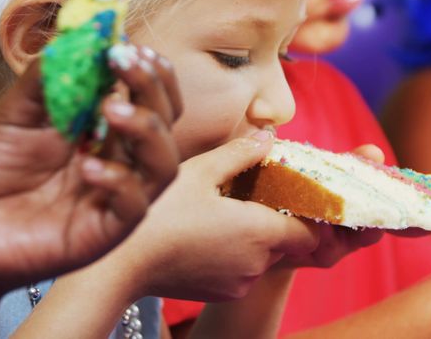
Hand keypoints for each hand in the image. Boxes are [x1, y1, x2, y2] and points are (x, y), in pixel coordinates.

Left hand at [0, 51, 181, 293]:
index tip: (125, 46)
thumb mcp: (12, 115)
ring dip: (146, 130)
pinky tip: (87, 167)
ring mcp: (116, 198)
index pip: (150, 97)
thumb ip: (43, 80)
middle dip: (152, 87)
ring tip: (110, 110)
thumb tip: (73, 37)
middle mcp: (120, 162)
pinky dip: (118, 181)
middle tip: (121, 63)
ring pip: (164, 164)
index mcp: (105, 132)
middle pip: (167, 123)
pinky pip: (133, 207)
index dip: (148, 71)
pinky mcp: (104, 232)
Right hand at [121, 134, 320, 301]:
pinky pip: (240, 271)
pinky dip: (232, 254)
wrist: (120, 264)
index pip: (309, 232)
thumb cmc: (159, 213)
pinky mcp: (218, 294)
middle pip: (284, 242)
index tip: (288, 194)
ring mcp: (237, 284)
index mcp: (259, 232)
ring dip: (251, 237)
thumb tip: (269, 136)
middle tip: (248, 195)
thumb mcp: (199, 171)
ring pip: (261, 257)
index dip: (306, 213)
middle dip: (273, 219)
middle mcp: (256, 264)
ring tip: (221, 213)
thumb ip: (240, 154)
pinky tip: (205, 234)